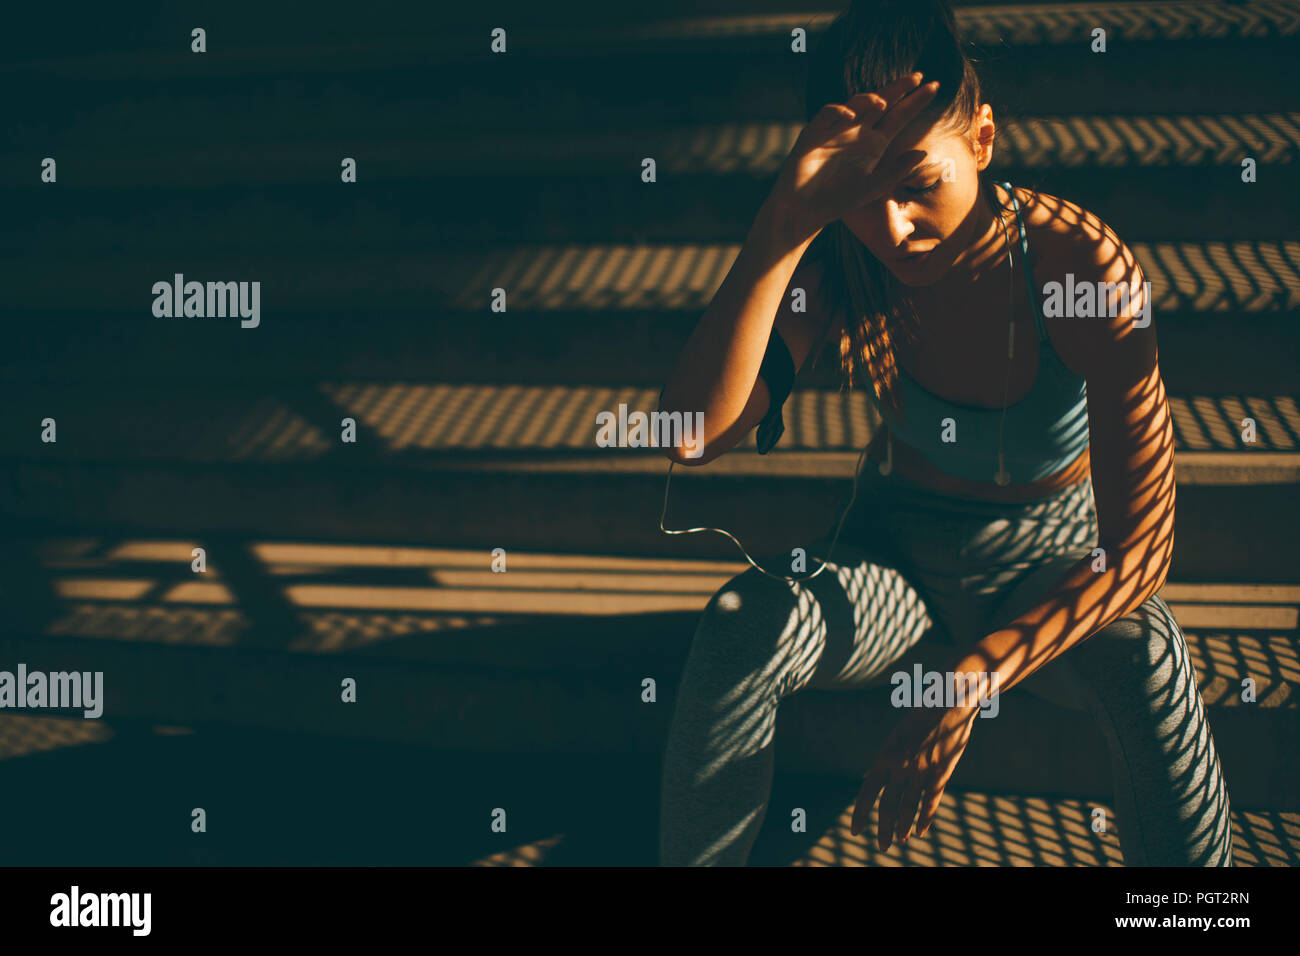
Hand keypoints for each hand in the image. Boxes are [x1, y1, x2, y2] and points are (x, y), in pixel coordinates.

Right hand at [768, 72, 940, 240]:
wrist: (806, 210)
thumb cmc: (839, 200)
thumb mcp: (873, 188)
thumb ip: (896, 171)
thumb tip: (922, 152)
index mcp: (874, 143)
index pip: (899, 116)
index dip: (915, 101)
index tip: (935, 86)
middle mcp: (858, 131)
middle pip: (881, 102)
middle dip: (898, 88)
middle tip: (918, 76)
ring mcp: (836, 129)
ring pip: (856, 103)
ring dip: (869, 99)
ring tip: (882, 102)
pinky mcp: (815, 132)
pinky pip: (828, 113)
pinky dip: (838, 111)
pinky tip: (850, 115)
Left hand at [850, 703, 979, 851]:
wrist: (948, 701)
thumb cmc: (921, 716)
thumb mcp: (897, 735)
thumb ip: (886, 759)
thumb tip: (870, 778)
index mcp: (885, 754)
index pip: (867, 791)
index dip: (861, 813)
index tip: (856, 830)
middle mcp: (900, 764)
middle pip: (888, 805)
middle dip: (884, 828)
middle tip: (882, 846)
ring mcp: (922, 769)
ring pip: (909, 807)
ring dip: (903, 828)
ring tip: (899, 841)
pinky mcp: (942, 771)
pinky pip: (931, 801)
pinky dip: (924, 819)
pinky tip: (919, 832)